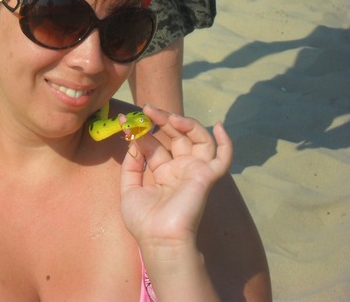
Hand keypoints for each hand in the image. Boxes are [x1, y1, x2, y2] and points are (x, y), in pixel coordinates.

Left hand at [120, 106, 232, 247]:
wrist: (159, 240)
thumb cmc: (144, 221)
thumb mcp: (129, 189)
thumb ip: (132, 165)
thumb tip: (134, 142)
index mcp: (162, 172)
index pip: (153, 143)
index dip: (140, 130)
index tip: (124, 119)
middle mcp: (179, 169)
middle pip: (175, 136)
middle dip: (161, 120)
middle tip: (146, 109)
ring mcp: (194, 171)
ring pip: (197, 139)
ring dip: (185, 123)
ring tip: (169, 116)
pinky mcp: (207, 176)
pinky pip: (223, 157)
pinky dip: (226, 142)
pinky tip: (219, 126)